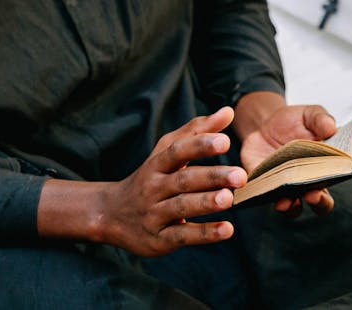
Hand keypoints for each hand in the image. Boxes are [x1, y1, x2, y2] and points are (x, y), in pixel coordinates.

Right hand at [93, 106, 246, 256]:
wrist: (111, 215)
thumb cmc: (150, 178)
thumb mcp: (166, 151)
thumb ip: (197, 131)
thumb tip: (228, 112)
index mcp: (157, 164)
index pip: (177, 151)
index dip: (200, 145)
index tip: (225, 141)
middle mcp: (154, 188)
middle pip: (183, 180)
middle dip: (212, 177)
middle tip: (240, 175)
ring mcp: (155, 214)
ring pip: (181, 207)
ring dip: (206, 203)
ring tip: (230, 198)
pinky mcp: (160, 239)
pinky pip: (183, 236)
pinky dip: (205, 233)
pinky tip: (227, 229)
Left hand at [236, 95, 336, 215]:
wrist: (266, 123)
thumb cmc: (295, 122)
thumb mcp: (310, 114)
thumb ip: (321, 119)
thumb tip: (331, 127)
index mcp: (321, 172)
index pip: (327, 195)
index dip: (325, 198)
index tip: (321, 189)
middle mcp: (304, 185)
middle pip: (315, 205)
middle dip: (315, 203)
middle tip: (312, 194)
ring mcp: (282, 187)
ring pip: (288, 206)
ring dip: (288, 206)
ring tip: (284, 201)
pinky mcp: (261, 183)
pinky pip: (260, 195)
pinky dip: (259, 194)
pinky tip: (259, 187)